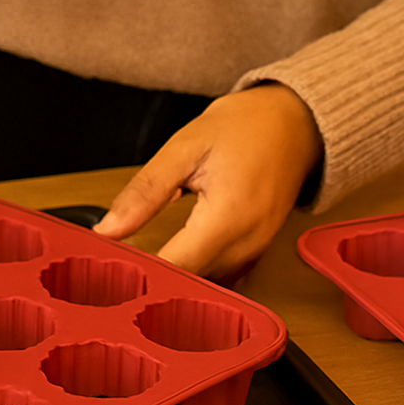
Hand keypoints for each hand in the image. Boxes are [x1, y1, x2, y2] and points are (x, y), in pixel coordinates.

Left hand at [93, 85, 322, 282]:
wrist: (294, 120)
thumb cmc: (245, 126)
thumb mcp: (184, 147)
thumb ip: (145, 191)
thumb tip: (109, 229)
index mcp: (228, 217)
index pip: (176, 267)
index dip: (140, 273)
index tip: (111, 267)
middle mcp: (248, 242)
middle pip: (191, 283)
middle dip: (153, 278)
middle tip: (115, 265)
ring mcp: (257, 250)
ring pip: (207, 284)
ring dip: (175, 276)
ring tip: (140, 261)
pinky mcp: (259, 250)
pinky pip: (223, 275)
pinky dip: (197, 270)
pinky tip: (175, 257)